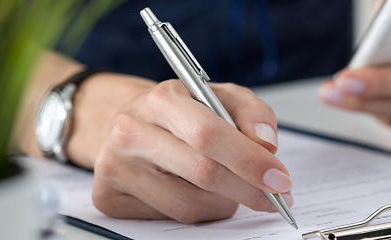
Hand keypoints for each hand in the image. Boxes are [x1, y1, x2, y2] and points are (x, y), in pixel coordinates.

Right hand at [68, 73, 291, 222]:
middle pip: (202, 173)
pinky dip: (200, 210)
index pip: (210, 134)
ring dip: (225, 202)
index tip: (280, 178)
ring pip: (189, 204)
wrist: (129, 123)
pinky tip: (199, 192)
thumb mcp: (221, 96)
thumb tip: (267, 144)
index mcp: (162, 99)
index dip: (250, 160)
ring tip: (233, 187)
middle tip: (276, 197)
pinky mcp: (109, 197)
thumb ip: (252, 112)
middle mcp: (131, 132)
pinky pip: (172, 217)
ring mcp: (115, 167)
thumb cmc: (182, 111)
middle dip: (249, 189)